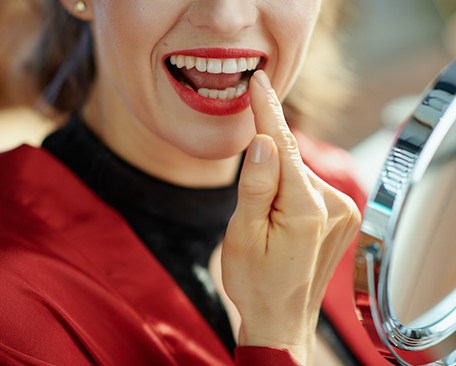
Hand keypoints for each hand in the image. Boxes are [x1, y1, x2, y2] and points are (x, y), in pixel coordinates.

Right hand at [221, 70, 360, 364]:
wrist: (281, 319)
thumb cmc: (255, 282)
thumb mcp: (242, 235)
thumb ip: (255, 185)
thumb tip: (263, 141)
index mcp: (306, 210)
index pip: (284, 146)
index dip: (267, 112)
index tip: (258, 82)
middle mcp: (334, 205)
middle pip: (291, 161)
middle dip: (265, 165)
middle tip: (249, 206)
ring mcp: (343, 212)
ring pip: (299, 174)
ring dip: (277, 183)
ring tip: (265, 223)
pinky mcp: (343, 217)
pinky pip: (309, 187)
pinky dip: (290, 191)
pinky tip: (280, 219)